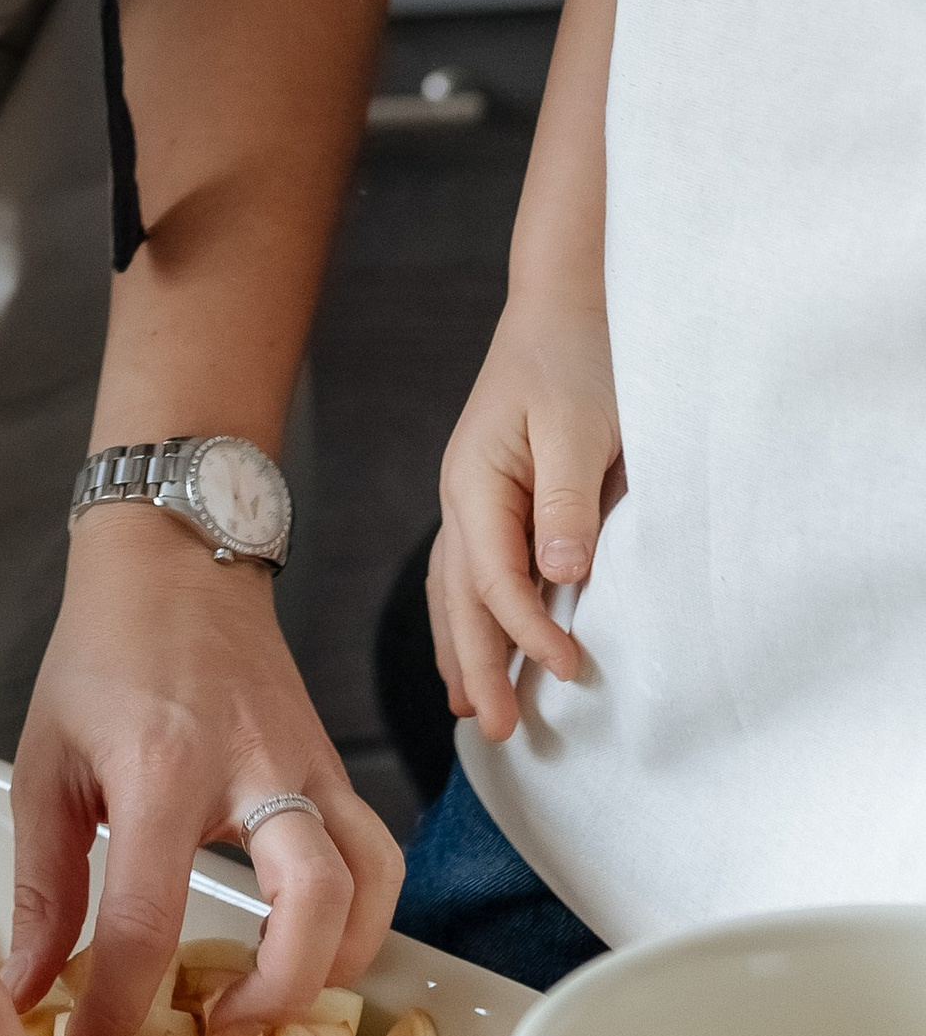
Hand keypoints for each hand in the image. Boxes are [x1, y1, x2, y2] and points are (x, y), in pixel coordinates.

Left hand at [3, 508, 403, 1035]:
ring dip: (333, 966)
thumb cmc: (101, 655)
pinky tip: (309, 948)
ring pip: (370, 885)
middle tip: (213, 1031)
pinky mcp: (334, 768)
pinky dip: (361, 918)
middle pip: (311, 905)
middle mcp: (252, 770)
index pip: (149, 919)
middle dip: (273, 996)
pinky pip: (378, 856)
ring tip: (268, 1002)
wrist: (176, 557)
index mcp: (161, 768)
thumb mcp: (45, 762)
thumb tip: (27, 990)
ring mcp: (308, 767)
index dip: (117, 1006)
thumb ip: (40, 885)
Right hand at [429, 285, 621, 745]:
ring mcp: (471, 496)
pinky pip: (469, 571)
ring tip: (471, 709)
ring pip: (454, 590)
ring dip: (464, 650)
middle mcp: (461, 495)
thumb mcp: (582, 425)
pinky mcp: (493, 494)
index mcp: (476, 481)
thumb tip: (560, 571)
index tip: (574, 673)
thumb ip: (570, 500)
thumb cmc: (577, 356)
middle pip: (459, 599)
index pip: (495, 581)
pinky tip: (476, 643)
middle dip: (475, 668)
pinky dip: (469, 616)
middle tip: (496, 734)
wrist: (566, 300)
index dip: (530, 635)